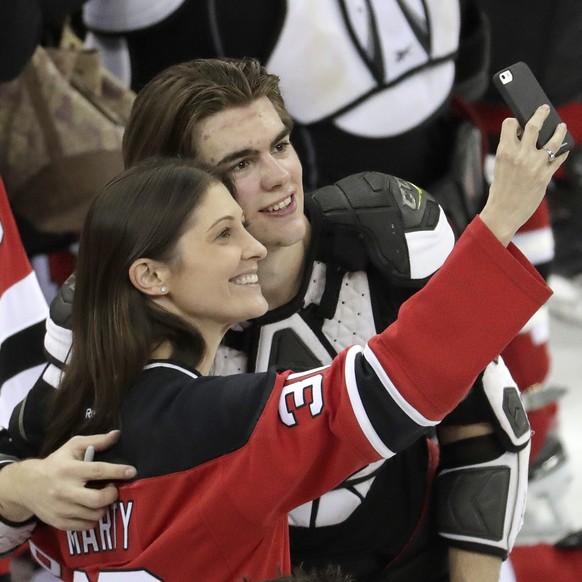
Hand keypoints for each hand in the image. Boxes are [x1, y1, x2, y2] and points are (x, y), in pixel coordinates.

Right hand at [0, 431, 135, 529]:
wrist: (26, 486)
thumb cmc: (56, 463)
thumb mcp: (73, 446)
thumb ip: (96, 441)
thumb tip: (117, 434)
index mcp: (70, 470)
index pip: (98, 471)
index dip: (118, 472)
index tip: (132, 472)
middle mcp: (65, 491)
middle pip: (97, 500)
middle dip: (112, 495)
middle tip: (113, 489)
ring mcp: (61, 509)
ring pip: (94, 515)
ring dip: (105, 507)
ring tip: (103, 498)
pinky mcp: (59, 523)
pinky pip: (85, 526)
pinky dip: (94, 519)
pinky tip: (93, 509)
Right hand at [480, 104, 568, 244]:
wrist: (503, 213)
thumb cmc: (500, 191)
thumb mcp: (500, 168)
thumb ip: (512, 153)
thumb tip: (528, 140)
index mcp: (504, 152)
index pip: (510, 124)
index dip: (514, 121)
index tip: (519, 121)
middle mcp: (520, 155)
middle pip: (534, 125)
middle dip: (541, 113)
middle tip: (545, 108)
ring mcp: (534, 165)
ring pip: (553, 139)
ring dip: (559, 130)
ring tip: (561, 126)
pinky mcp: (545, 176)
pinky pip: (558, 158)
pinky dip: (562, 152)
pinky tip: (563, 149)